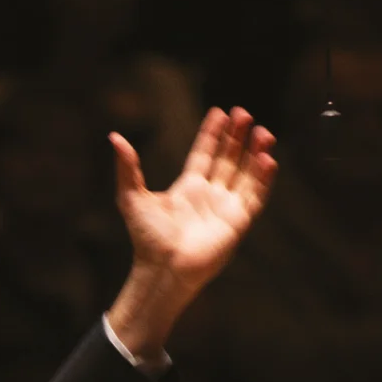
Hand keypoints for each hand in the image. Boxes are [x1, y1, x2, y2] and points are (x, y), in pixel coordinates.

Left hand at [106, 107, 277, 360]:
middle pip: (228, 159)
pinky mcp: (238, 222)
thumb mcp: (131, 198)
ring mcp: (225, 208)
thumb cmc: (146, 238)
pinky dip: (263, 177)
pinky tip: (267, 158)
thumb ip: (127, 168)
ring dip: (255, 152)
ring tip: (262, 131)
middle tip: (243, 113)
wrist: (163, 268)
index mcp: (187, 189)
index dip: (213, 134)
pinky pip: (256, 195)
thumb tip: (114, 137)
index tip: (220, 112)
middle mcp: (209, 196)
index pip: (204, 154)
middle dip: (237, 137)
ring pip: (246, 174)